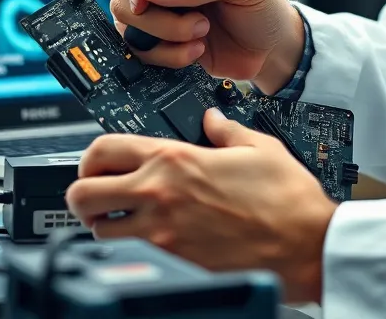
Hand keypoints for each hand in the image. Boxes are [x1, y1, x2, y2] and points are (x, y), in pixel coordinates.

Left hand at [65, 109, 337, 302]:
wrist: (304, 244)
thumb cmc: (286, 198)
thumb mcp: (258, 146)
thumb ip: (225, 130)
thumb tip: (212, 120)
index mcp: (176, 160)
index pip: (102, 150)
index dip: (91, 156)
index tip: (98, 161)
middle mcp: (160, 196)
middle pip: (82, 195)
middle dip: (83, 192)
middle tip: (101, 192)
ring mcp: (162, 236)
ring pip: (98, 231)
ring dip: (106, 223)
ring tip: (127, 218)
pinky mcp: (172, 265)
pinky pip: (130, 256)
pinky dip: (131, 249)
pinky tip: (152, 240)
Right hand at [108, 0, 305, 89]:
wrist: (269, 48)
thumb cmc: (262, 4)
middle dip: (155, 13)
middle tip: (194, 21)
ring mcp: (159, 3)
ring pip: (127, 18)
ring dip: (166, 35)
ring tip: (202, 32)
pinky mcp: (158, 34)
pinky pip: (138, 46)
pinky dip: (166, 54)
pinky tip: (195, 49)